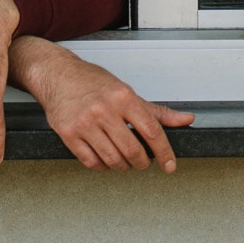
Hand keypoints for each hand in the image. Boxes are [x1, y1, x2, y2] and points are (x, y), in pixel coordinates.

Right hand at [10, 39, 194, 171]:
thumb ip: (156, 111)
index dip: (164, 152)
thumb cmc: (93, 82)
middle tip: (144, 162)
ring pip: (113, 160)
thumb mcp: (127, 91)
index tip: (169, 165)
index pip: (151, 131)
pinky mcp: (69, 134)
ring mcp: (84, 123)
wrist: (58, 75)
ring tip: (125, 161)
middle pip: (132, 150)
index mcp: (123, 97)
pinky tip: (107, 160)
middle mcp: (104, 109)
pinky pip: (92, 162)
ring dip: (124, 167)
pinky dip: (104, 167)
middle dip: (143, 163)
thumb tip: (185, 120)